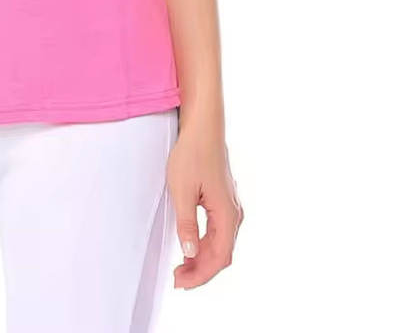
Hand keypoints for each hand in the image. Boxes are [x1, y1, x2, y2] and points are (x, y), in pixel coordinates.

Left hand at [166, 118, 242, 288]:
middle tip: (177, 279)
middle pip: (221, 254)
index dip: (201, 275)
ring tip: (181, 267)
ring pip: (221, 244)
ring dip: (203, 259)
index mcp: (227, 215)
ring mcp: (231, 207)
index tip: (181, 283)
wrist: (203, 129)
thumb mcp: (181, 190)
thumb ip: (186, 224)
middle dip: (201, 271)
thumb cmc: (192, 154)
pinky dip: (206, 244)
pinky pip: (219, 232)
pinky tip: (191, 247)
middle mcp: (234, 214)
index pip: (219, 257)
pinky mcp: (224, 201)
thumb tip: (190, 253)